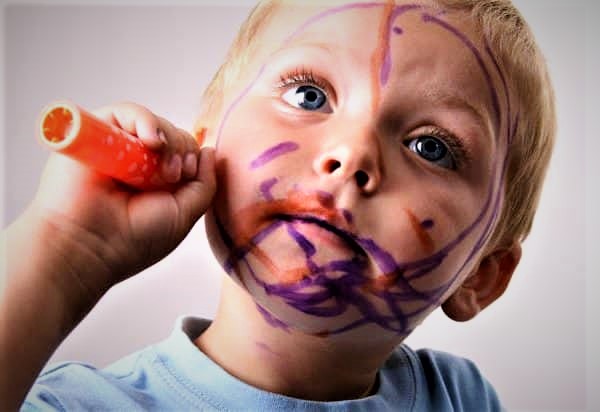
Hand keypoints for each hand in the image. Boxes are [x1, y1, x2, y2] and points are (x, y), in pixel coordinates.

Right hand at [28, 101, 215, 302]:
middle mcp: (137, 161)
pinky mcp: (97, 132)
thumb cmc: (134, 238)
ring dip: (167, 141)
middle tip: (171, 176)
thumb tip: (209, 151)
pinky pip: (128, 111)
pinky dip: (145, 121)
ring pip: (155, 123)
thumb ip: (205, 184)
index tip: (185, 176)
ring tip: (158, 169)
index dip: (192, 157)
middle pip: (174, 135)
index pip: (186, 151)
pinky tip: (150, 141)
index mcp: (157, 179)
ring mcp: (116, 145)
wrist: (90, 244)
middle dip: (181, 150)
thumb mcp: (184, 213)